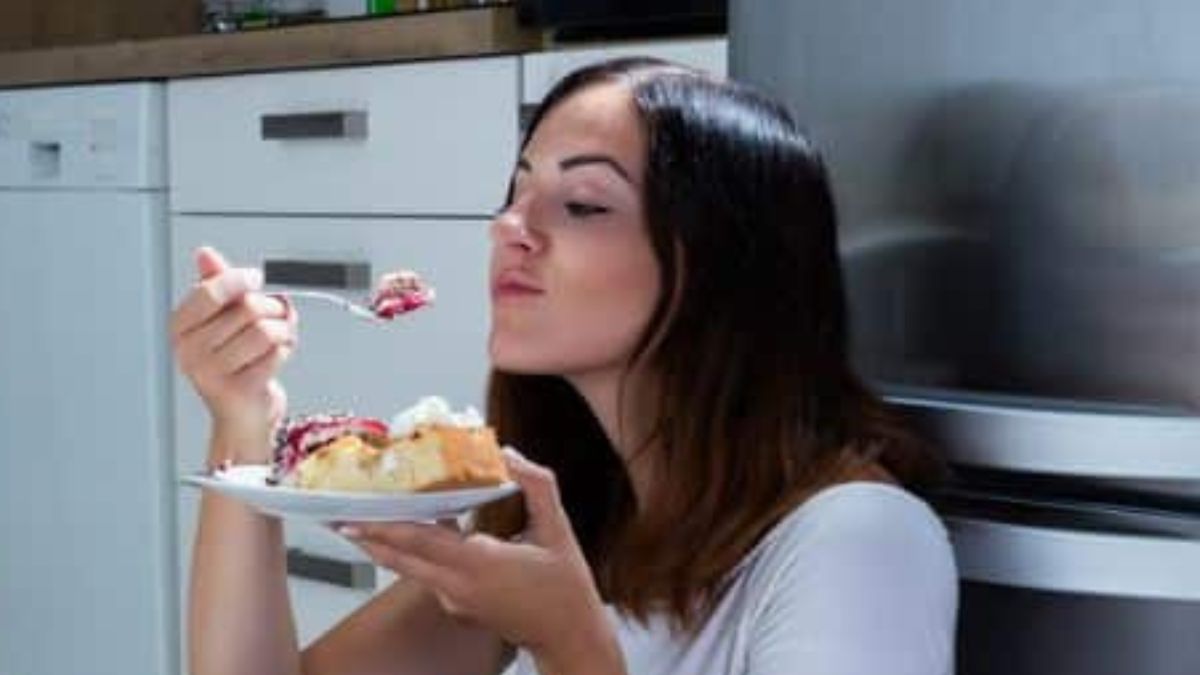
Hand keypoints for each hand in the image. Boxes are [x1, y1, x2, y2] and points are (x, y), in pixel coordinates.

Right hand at [170, 246, 296, 456]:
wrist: (244, 414)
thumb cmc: (235, 364)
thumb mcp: (222, 320)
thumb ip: (216, 285)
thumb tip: (204, 254)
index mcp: (180, 329)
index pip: (209, 292)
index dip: (239, 280)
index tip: (256, 278)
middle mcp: (189, 351)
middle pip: (246, 310)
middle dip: (272, 309)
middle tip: (277, 315)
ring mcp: (211, 373)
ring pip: (264, 331)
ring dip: (283, 330)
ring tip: (280, 336)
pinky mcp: (237, 389)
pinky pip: (275, 354)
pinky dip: (285, 351)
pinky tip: (278, 356)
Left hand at [341, 449, 624, 674]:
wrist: (568, 637)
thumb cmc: (565, 588)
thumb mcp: (558, 530)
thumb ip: (537, 487)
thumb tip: (510, 455)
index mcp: (479, 565)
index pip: (419, 542)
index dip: (381, 528)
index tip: (350, 516)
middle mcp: (457, 586)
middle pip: (399, 558)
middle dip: (365, 535)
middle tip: (334, 515)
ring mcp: (453, 600)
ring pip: (408, 567)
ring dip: (384, 543)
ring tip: (359, 519)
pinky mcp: (455, 606)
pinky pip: (426, 574)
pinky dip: (413, 553)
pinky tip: (412, 530)